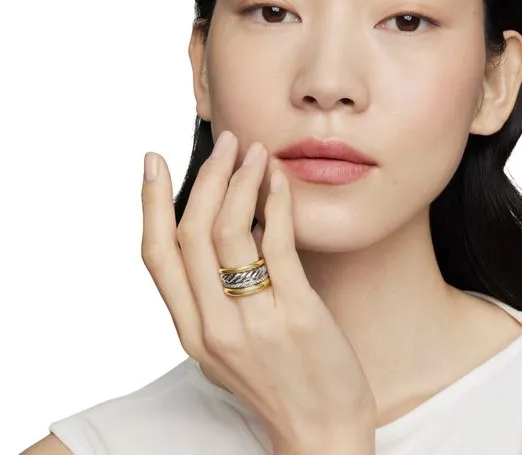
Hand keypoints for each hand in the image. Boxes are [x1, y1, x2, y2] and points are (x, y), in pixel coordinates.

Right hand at [140, 130, 376, 449]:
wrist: (321, 429)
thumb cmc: (277, 380)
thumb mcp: (225, 345)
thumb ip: (210, 297)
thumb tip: (214, 229)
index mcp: (190, 332)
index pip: (155, 257)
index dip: (150, 204)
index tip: (153, 162)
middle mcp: (213, 326)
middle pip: (190, 234)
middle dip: (205, 178)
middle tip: (224, 144)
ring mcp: (253, 321)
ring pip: (228, 231)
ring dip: (239, 182)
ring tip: (254, 152)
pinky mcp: (295, 313)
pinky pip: (276, 243)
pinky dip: (274, 202)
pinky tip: (278, 179)